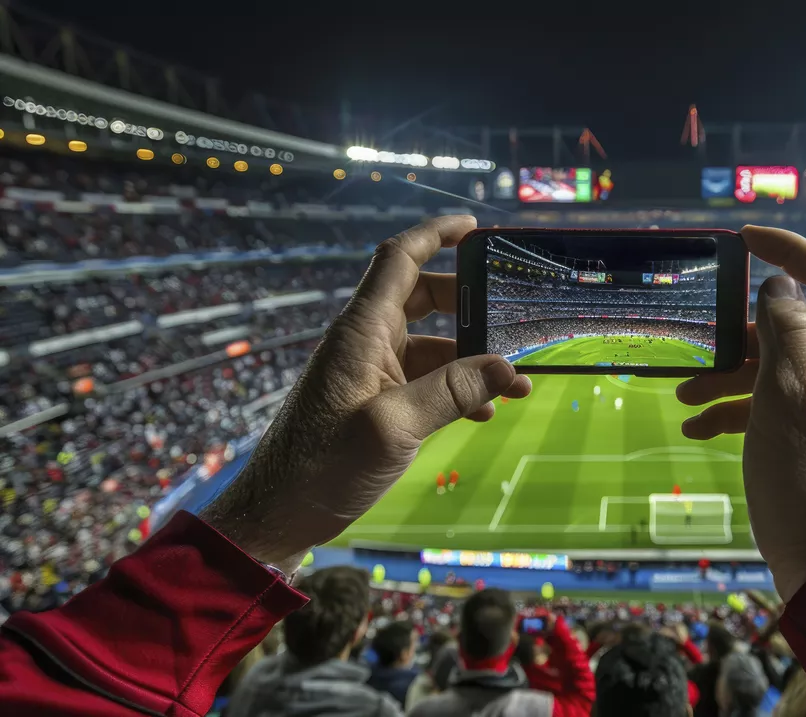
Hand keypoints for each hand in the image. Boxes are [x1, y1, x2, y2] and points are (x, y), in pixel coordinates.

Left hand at [201, 216, 531, 572]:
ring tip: (514, 384)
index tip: (474, 225)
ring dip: (471, 358)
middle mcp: (365, 343)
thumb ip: (451, 392)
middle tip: (511, 316)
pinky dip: (456, 388)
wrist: (280, 514)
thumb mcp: (393, 427)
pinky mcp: (375, 403)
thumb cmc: (323, 467)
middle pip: (423, 298)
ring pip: (431, 345)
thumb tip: (508, 368)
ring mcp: (370, 373)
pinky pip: (424, 380)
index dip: (435, 235)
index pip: (399, 260)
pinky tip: (483, 412)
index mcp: (361, 332)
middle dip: (470, 304)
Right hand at [677, 225, 805, 600]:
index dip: (788, 250)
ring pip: (770, 369)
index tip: (743, 238)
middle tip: (698, 344)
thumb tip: (779, 285)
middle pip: (790, 327)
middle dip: (740, 333)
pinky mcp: (803, 439)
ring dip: (726, 376)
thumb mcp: (792, 398)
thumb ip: (785, 333)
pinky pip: (764, 407)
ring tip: (686, 396)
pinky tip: (698, 428)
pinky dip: (731, 411)